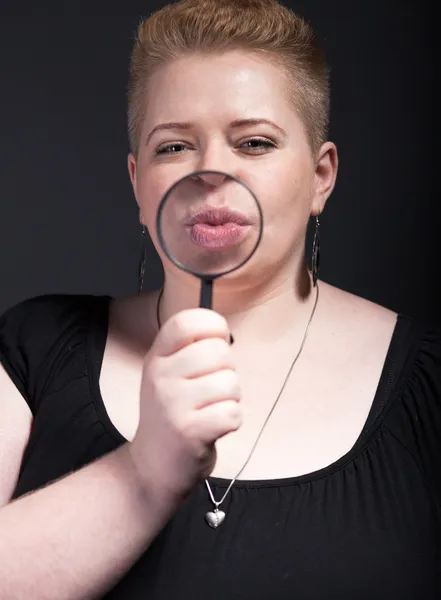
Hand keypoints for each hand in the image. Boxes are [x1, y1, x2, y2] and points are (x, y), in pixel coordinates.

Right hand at [129, 308, 241, 505]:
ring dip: (230, 399)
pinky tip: (213, 428)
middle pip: (219, 352)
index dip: (213, 326)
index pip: (188, 321)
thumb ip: (191, 349)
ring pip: (231, 383)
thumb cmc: (171, 415)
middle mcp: (161, 375)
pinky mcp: (189, 430)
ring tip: (209, 411)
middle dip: (227, 372)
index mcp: (157, 356)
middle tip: (209, 391)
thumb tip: (223, 330)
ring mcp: (172, 403)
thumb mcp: (169, 374)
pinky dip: (231, 422)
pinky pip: (233, 413)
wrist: (152, 466)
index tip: (217, 342)